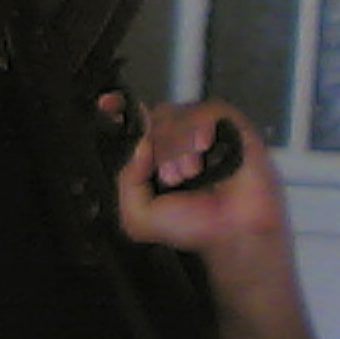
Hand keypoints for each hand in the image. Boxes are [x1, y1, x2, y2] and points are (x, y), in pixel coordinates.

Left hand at [115, 100, 287, 254]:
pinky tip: (203, 148)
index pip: (131, 121)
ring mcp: (205, 132)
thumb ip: (126, 181)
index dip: (117, 106)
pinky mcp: (234, 129)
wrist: (233, 235)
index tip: (105, 103)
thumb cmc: (193, 226)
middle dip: (156, 145)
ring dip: (177, 144)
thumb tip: (141, 145)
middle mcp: (178, 140)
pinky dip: (199, 127)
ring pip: (176, 113)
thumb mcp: (139, 215)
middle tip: (170, 176)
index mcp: (155, 155)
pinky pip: (209, 110)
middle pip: (153, 116)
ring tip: (191, 173)